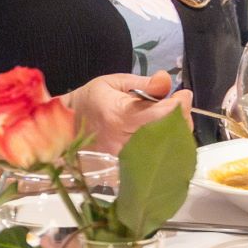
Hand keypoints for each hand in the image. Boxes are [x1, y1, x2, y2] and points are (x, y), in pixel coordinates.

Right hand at [61, 70, 192, 153]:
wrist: (64, 125)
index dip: (180, 103)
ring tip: (170, 120)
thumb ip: (143, 83)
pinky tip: (164, 136)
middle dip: (181, 119)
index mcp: (119, 115)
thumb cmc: (90, 100)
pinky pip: (156, 160)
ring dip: (176, 134)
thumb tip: (167, 79)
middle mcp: (123, 140)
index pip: (163, 113)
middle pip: (169, 134)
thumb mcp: (113, 82)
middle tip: (178, 107)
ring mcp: (124, 158)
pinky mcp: (125, 168)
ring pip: (165, 150)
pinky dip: (166, 148)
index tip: (182, 94)